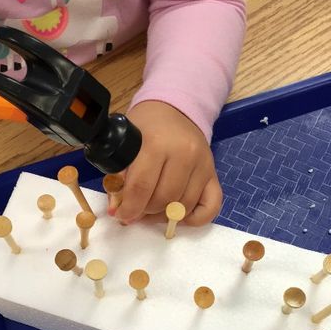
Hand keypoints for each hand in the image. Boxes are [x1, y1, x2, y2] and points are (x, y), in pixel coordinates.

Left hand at [115, 101, 222, 225]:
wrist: (174, 111)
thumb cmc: (145, 128)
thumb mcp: (125, 145)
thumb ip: (118, 176)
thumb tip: (116, 209)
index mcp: (157, 143)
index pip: (141, 186)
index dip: (129, 208)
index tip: (121, 215)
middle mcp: (184, 153)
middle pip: (163, 199)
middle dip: (145, 212)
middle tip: (136, 210)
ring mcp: (203, 165)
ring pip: (183, 207)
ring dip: (164, 216)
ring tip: (152, 210)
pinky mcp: (213, 174)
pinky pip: (210, 208)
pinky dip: (193, 219)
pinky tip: (177, 213)